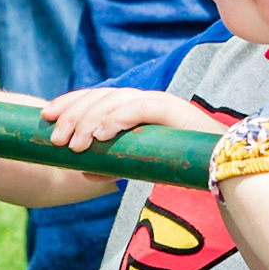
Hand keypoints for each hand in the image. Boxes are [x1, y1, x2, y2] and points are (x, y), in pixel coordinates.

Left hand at [40, 88, 222, 152]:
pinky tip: (99, 135)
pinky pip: (138, 109)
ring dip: (90, 121)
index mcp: (134, 107)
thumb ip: (113, 166)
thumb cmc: (181, 165)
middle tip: (55, 137)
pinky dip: (116, 120)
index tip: (45, 115)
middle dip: (73, 114)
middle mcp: (144, 98)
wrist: (223, 166)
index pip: (96, 97)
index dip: (69, 102)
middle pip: (100, 96)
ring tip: (73, 144)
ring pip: (115, 101)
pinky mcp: (171, 109)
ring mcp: (158, 101)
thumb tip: (84, 173)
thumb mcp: (138, 166)